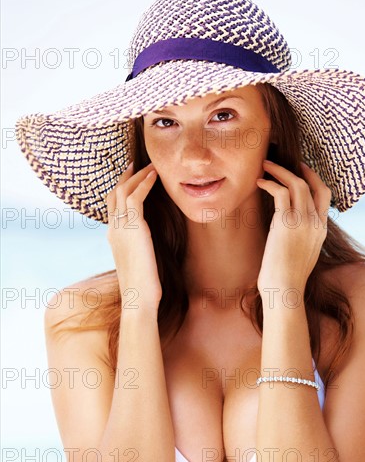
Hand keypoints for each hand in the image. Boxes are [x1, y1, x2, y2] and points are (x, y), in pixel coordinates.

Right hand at [106, 162, 161, 310]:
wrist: (138, 297)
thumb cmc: (142, 285)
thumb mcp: (139, 261)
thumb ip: (140, 248)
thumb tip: (149, 246)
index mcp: (113, 236)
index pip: (112, 205)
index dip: (120, 189)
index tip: (130, 177)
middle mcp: (113, 228)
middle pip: (114, 193)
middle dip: (125, 176)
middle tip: (136, 163)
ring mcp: (120, 227)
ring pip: (123, 191)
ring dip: (138, 175)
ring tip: (151, 165)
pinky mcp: (133, 227)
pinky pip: (136, 197)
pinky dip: (144, 183)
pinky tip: (155, 176)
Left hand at [256, 160, 330, 300]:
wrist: (284, 289)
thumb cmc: (287, 277)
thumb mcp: (302, 253)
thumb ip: (301, 236)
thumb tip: (286, 225)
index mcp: (321, 229)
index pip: (325, 195)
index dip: (314, 178)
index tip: (301, 169)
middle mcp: (315, 222)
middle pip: (311, 185)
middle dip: (295, 169)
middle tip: (279, 162)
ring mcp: (303, 222)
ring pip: (297, 184)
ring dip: (279, 171)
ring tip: (265, 165)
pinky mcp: (286, 223)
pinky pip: (281, 192)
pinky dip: (270, 183)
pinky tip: (259, 182)